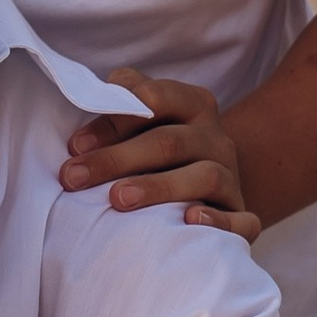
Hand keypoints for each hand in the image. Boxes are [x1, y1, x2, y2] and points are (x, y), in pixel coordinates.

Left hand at [60, 67, 260, 235]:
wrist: (212, 187)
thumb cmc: (162, 151)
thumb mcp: (145, 120)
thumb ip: (122, 103)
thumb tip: (95, 95)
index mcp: (194, 105)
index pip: (156, 98)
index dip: (113, 120)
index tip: (74, 147)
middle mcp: (216, 138)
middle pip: (169, 141)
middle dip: (117, 159)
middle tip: (74, 178)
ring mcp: (231, 176)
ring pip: (204, 176)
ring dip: (158, 187)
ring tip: (118, 199)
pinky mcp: (241, 214)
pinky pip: (242, 220)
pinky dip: (218, 221)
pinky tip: (190, 220)